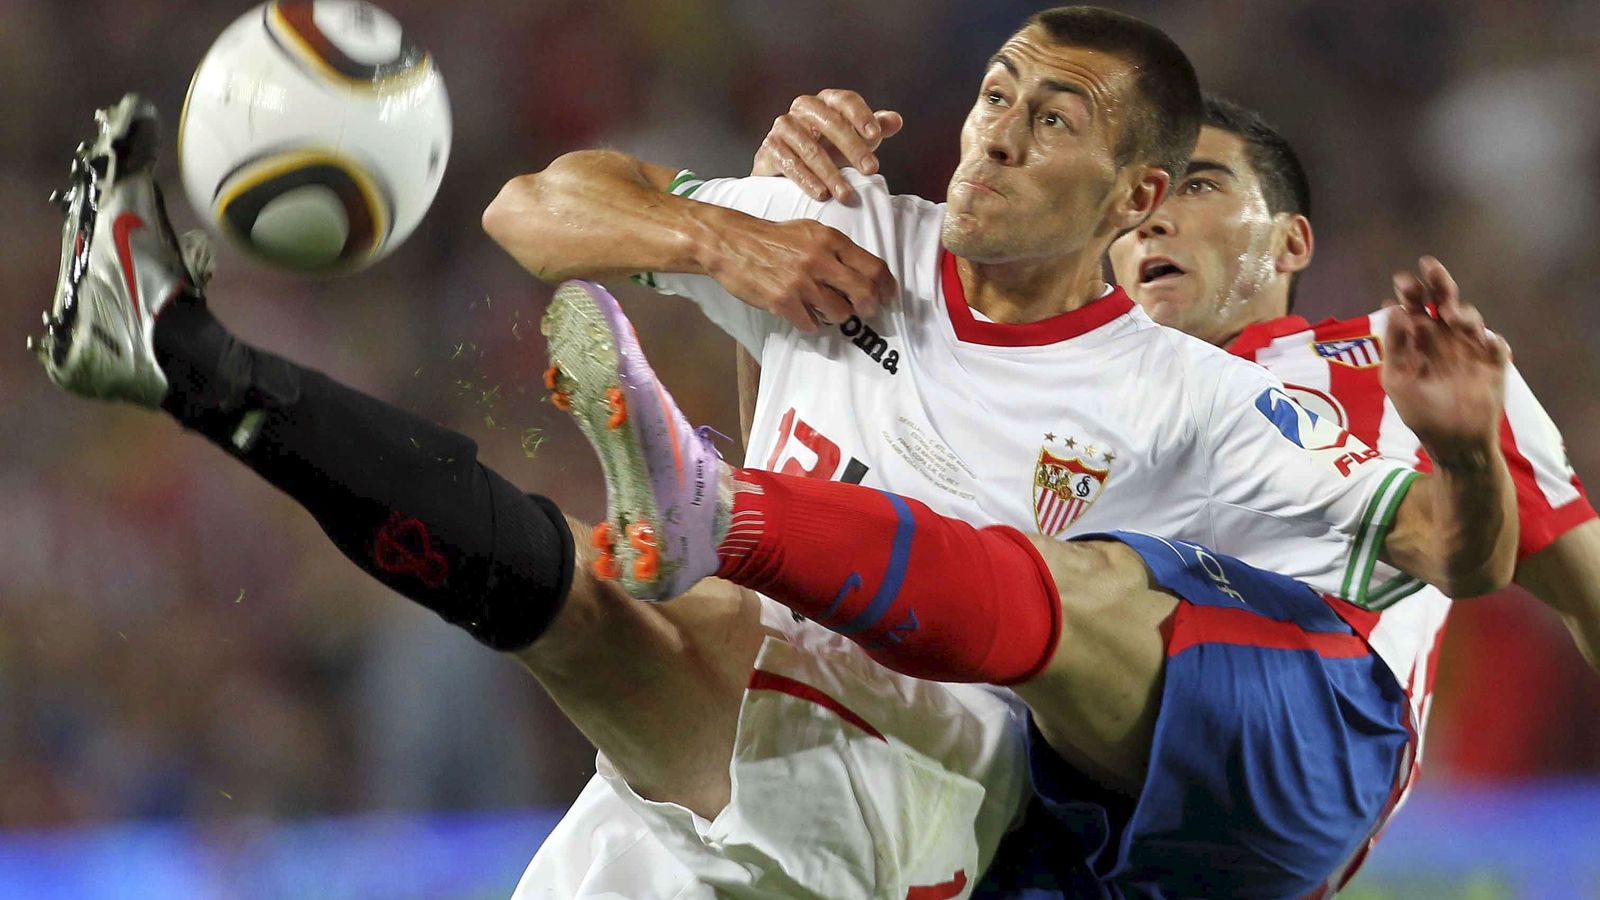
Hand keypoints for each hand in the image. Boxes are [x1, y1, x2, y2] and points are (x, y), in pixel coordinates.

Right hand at [701, 213, 895, 331]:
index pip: (873, 267)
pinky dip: (811, 324)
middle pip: (863, 294)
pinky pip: (812, 325)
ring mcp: (802, 283)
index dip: (886, 287)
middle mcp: (820, 260)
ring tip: (825, 310)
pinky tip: (802, 314)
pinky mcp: (783, 302)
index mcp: (830, 240)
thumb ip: (836, 250)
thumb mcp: (809, 231)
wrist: (731, 243)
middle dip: (869, 308)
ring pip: (840, 314)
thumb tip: (865, 273)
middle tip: (865, 312)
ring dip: (837, 316)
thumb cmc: (772, 238)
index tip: (887, 297)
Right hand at [753, 89, 903, 203]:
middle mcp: (802, 107)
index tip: (876, 136)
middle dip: (853, 148)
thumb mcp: (853, 140)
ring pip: (811, 148)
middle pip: (831, 122)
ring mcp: (783, 126)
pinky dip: (806, 180)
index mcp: (826, 101)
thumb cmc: (826, 149)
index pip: (846, 101)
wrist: (785, 166)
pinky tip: (821, 194)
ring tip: (847, 194)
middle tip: (871, 170)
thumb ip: (873, 130)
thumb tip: (896, 121)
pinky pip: (789, 163)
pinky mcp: (770, 147)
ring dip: (831, 173)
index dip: (861, 116)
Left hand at [1381, 256, 1509, 464]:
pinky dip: (1491, 340)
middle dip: (1438, 282)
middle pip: (1443, 300)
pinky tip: (1484, 341)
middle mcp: (1444, 336)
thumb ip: (1395, 346)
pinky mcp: (1493, 363)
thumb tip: (1392, 309)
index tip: (1402, 282)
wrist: (1451, 441)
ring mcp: (1470, 347)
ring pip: (1469, 317)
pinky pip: (1496, 345)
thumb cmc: (1419, 411)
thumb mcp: (1397, 379)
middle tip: (1429, 266)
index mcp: (1418, 338)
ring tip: (1450, 315)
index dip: (1409, 292)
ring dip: (1462, 312)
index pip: (1414, 306)